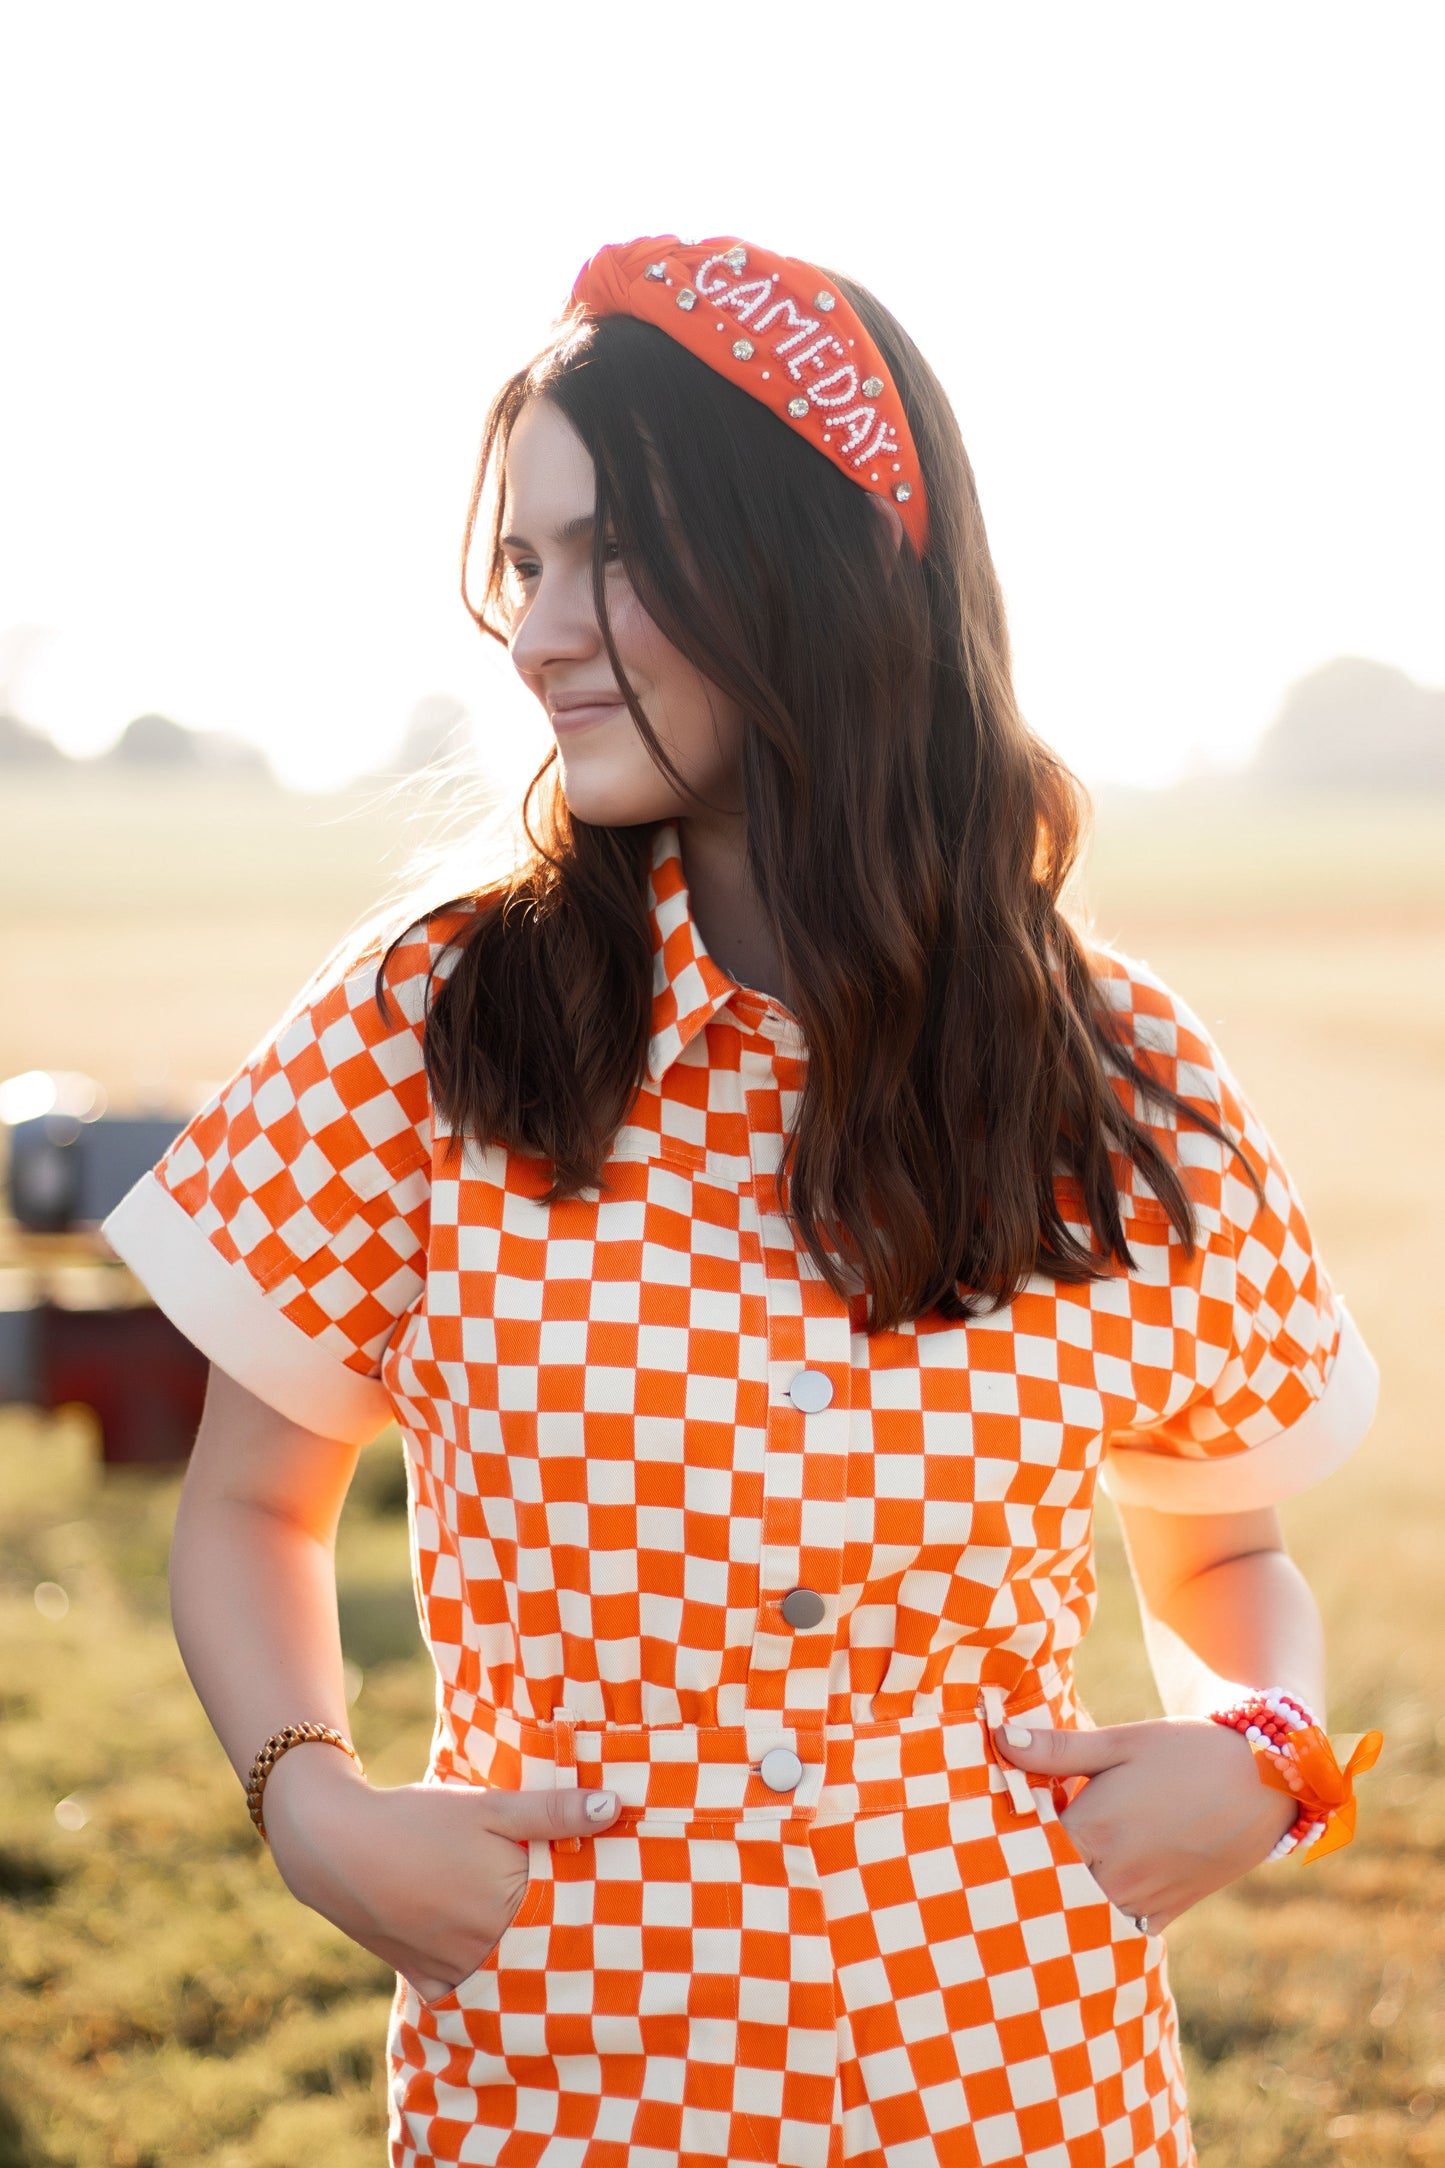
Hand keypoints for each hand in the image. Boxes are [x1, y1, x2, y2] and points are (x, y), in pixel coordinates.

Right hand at [257, 1746, 620, 2001]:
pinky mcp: (423, 1979)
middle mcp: (482, 1952)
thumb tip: (617, 1806)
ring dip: (526, 1963)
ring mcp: (451, 1971)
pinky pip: (466, 1994)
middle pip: (540, 1954)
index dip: (597, 1908)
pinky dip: (483, 1983)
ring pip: (506, 1978)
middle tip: (598, 1928)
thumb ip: (554, 1812)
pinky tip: (495, 1960)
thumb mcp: (490, 1806)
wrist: (334, 1845)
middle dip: (566, 1941)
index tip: (620, 1898)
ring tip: (550, 1940)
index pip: (573, 1920)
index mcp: (507, 1910)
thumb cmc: (419, 1819)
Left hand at [994, 1716, 1297, 1930]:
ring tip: (1041, 1880)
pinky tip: (1087, 1895)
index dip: (1003, 1841)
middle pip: (1049, 1891)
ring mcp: (1144, 1901)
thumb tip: (999, 1739)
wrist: (1265, 1782)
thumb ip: (1056, 1749)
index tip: (983, 1831)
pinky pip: (1119, 1928)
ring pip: (1082, 1916)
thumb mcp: (1120, 1741)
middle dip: (1027, 1877)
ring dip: (1062, 1901)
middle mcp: (1116, 1876)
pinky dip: (1098, 1917)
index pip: (1025, 1852)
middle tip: (1001, 1864)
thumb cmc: (1187, 1752)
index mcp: (1096, 1831)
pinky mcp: (1168, 1912)